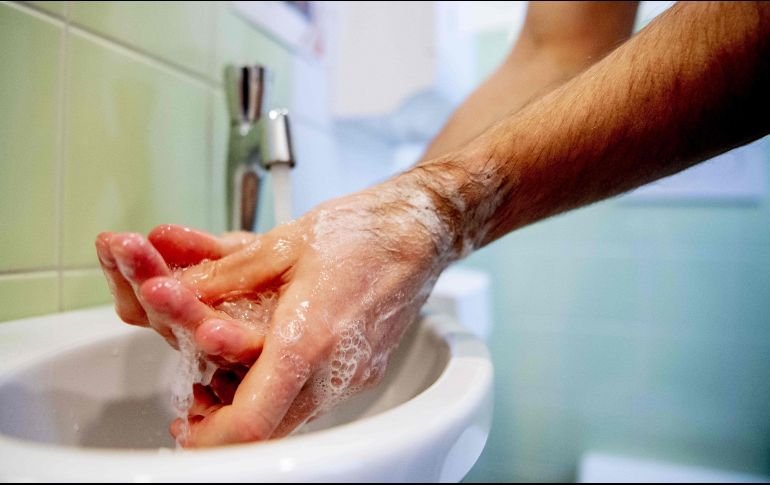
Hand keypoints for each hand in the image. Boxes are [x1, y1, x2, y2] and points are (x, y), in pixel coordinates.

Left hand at [97, 172, 458, 445]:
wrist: (418, 234)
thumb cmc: (361, 233)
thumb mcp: (280, 245)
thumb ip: (224, 276)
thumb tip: (177, 289)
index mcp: (309, 338)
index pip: (253, 420)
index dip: (212, 437)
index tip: (186, 429)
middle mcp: (334, 370)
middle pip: (271, 431)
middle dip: (225, 429)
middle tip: (192, 413)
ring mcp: (352, 376)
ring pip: (292, 419)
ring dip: (252, 412)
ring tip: (218, 389)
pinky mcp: (361, 372)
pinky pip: (315, 400)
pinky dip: (282, 395)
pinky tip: (266, 367)